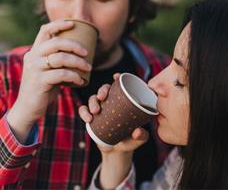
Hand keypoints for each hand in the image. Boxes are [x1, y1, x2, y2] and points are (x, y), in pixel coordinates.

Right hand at [7, 20, 91, 141]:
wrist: (29, 107)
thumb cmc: (44, 87)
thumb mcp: (48, 70)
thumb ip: (57, 60)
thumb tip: (80, 52)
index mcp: (35, 51)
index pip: (44, 30)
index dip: (59, 24)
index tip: (73, 24)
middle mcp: (33, 57)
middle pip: (56, 42)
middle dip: (74, 45)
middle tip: (87, 52)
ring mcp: (35, 69)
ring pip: (60, 58)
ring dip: (78, 62)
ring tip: (88, 68)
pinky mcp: (40, 81)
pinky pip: (62, 74)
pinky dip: (74, 76)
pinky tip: (81, 80)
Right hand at [79, 73, 147, 188]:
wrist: (118, 152)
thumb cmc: (132, 141)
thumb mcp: (140, 138)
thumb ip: (141, 135)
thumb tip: (137, 131)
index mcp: (124, 102)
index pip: (121, 87)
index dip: (118, 79)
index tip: (116, 76)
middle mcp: (112, 103)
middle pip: (105, 89)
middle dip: (102, 90)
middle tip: (102, 97)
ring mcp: (101, 109)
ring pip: (94, 98)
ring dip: (92, 101)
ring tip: (95, 111)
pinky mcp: (92, 117)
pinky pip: (84, 110)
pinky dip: (83, 111)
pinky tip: (88, 118)